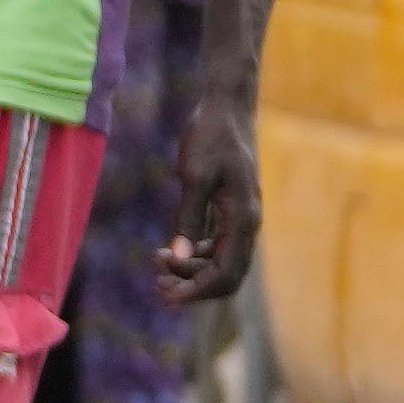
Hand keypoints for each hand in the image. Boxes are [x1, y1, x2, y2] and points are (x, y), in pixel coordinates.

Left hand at [157, 77, 263, 306]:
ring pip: (221, 263)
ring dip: (191, 271)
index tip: (166, 295)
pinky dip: (193, 255)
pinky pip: (216, 246)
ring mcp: (240, 218)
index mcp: (243, 218)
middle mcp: (247, 224)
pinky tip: (167, 249)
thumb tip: (176, 256)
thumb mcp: (194, 176)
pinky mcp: (229, 210)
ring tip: (156, 261)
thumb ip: (187, 218)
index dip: (198, 291)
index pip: (227, 274)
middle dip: (193, 286)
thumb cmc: (211, 136)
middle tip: (156, 281)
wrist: (226, 107)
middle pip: (227, 276)